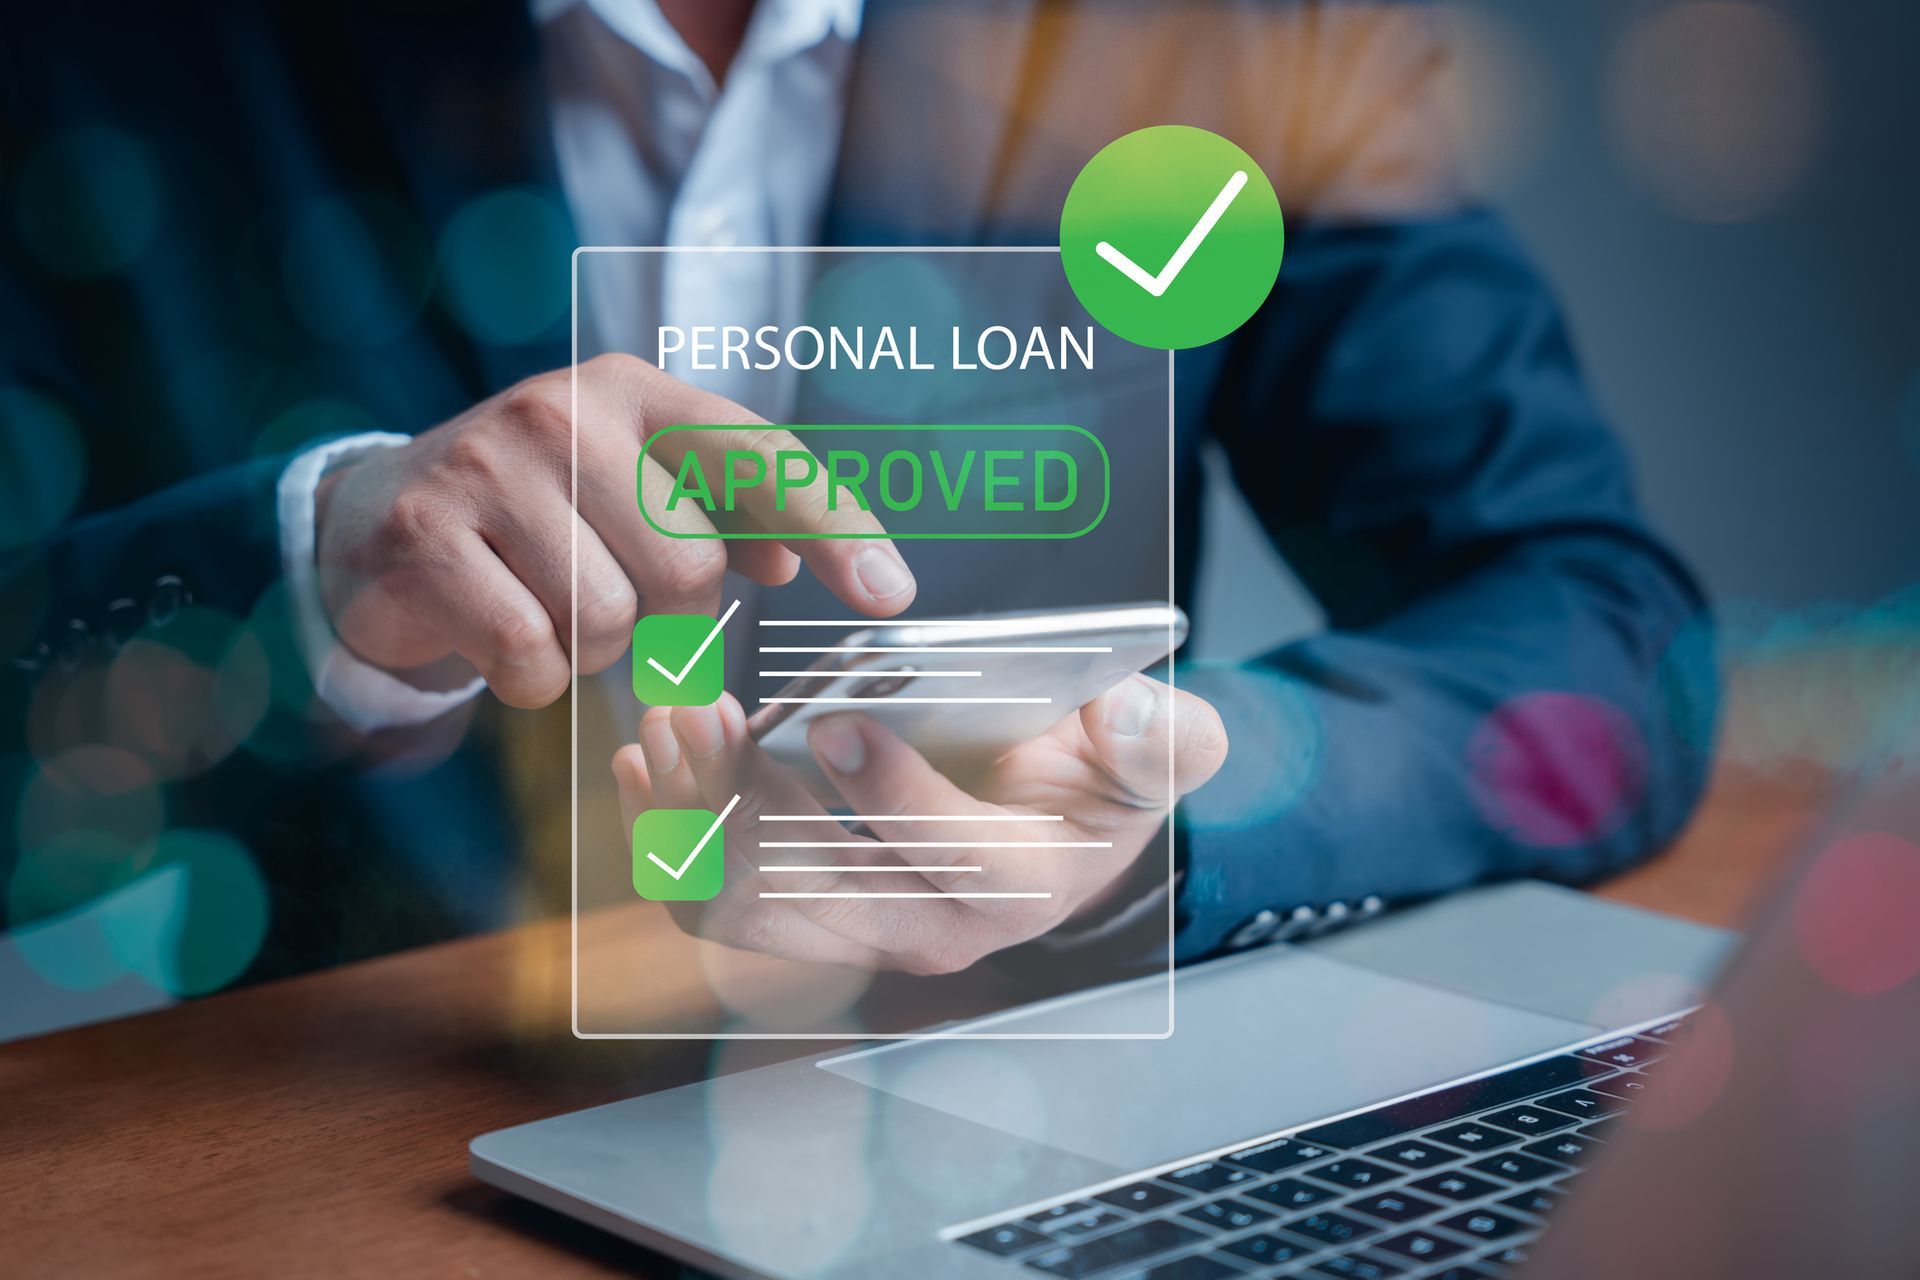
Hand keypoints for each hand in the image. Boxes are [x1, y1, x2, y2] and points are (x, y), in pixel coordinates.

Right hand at [312, 355, 915, 706]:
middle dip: (669, 618)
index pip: (761, 459)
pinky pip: (532, 654)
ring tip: (547, 606)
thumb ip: (719, 514)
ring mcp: (488, 466)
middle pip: (691, 569)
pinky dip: (529, 676)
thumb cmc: (538, 513)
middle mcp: (565, 410)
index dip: (834, 529)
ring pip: (611, 619)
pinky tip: (501, 636)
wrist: (376, 519)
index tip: (892, 597)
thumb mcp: (630, 490)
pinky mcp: (426, 535)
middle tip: (612, 598)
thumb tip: (789, 556)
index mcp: (635, 393)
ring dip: (592, 648)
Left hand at [611, 675, 1227, 973]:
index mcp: (1015, 886)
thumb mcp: (1158, 752)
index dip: (891, 796)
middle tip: (703, 714)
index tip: (838, 722)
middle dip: (743, 807)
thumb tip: (1131, 714)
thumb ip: (1164, 738)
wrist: (1051, 827)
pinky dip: (672, 837)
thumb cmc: (1096, 782)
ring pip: (749, 904)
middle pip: (815, 895)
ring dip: (693, 817)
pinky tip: (650, 764)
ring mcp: (856, 932)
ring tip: (671, 721)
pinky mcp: (803, 915)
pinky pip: (715, 900)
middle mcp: (926, 930)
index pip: (946, 856)